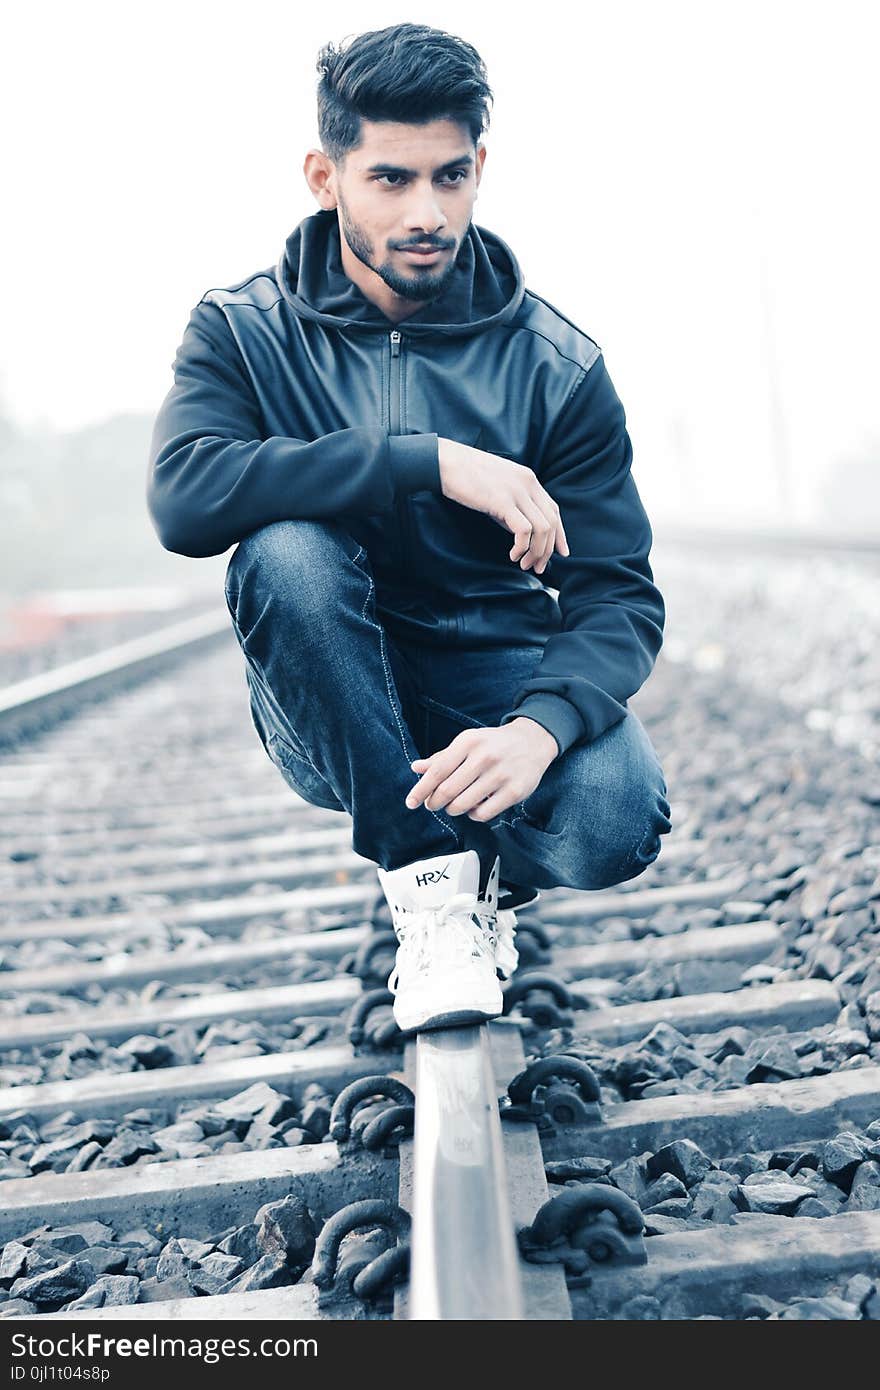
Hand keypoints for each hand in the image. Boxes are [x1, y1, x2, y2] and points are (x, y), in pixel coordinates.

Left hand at [405, 718, 557, 822]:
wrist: (533, 742)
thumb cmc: (493, 744)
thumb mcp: (467, 743)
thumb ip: (442, 757)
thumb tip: (416, 768)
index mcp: (468, 742)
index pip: (437, 771)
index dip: (421, 789)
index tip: (411, 803)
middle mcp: (484, 757)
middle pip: (447, 791)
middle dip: (435, 803)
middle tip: (433, 804)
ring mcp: (501, 774)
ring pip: (463, 805)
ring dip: (453, 809)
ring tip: (455, 805)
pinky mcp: (514, 791)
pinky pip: (483, 814)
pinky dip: (473, 815)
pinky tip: (475, 806)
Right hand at [437, 437, 568, 574]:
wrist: (445, 462)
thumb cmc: (466, 477)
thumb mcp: (498, 490)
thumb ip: (513, 508)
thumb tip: (523, 533)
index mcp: (529, 479)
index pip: (553, 510)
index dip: (560, 534)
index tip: (561, 553)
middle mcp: (528, 484)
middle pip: (551, 522)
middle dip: (548, 550)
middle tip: (538, 567)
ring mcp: (517, 491)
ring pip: (542, 528)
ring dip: (537, 552)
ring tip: (524, 564)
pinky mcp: (503, 501)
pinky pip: (524, 530)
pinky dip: (522, 547)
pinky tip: (513, 555)